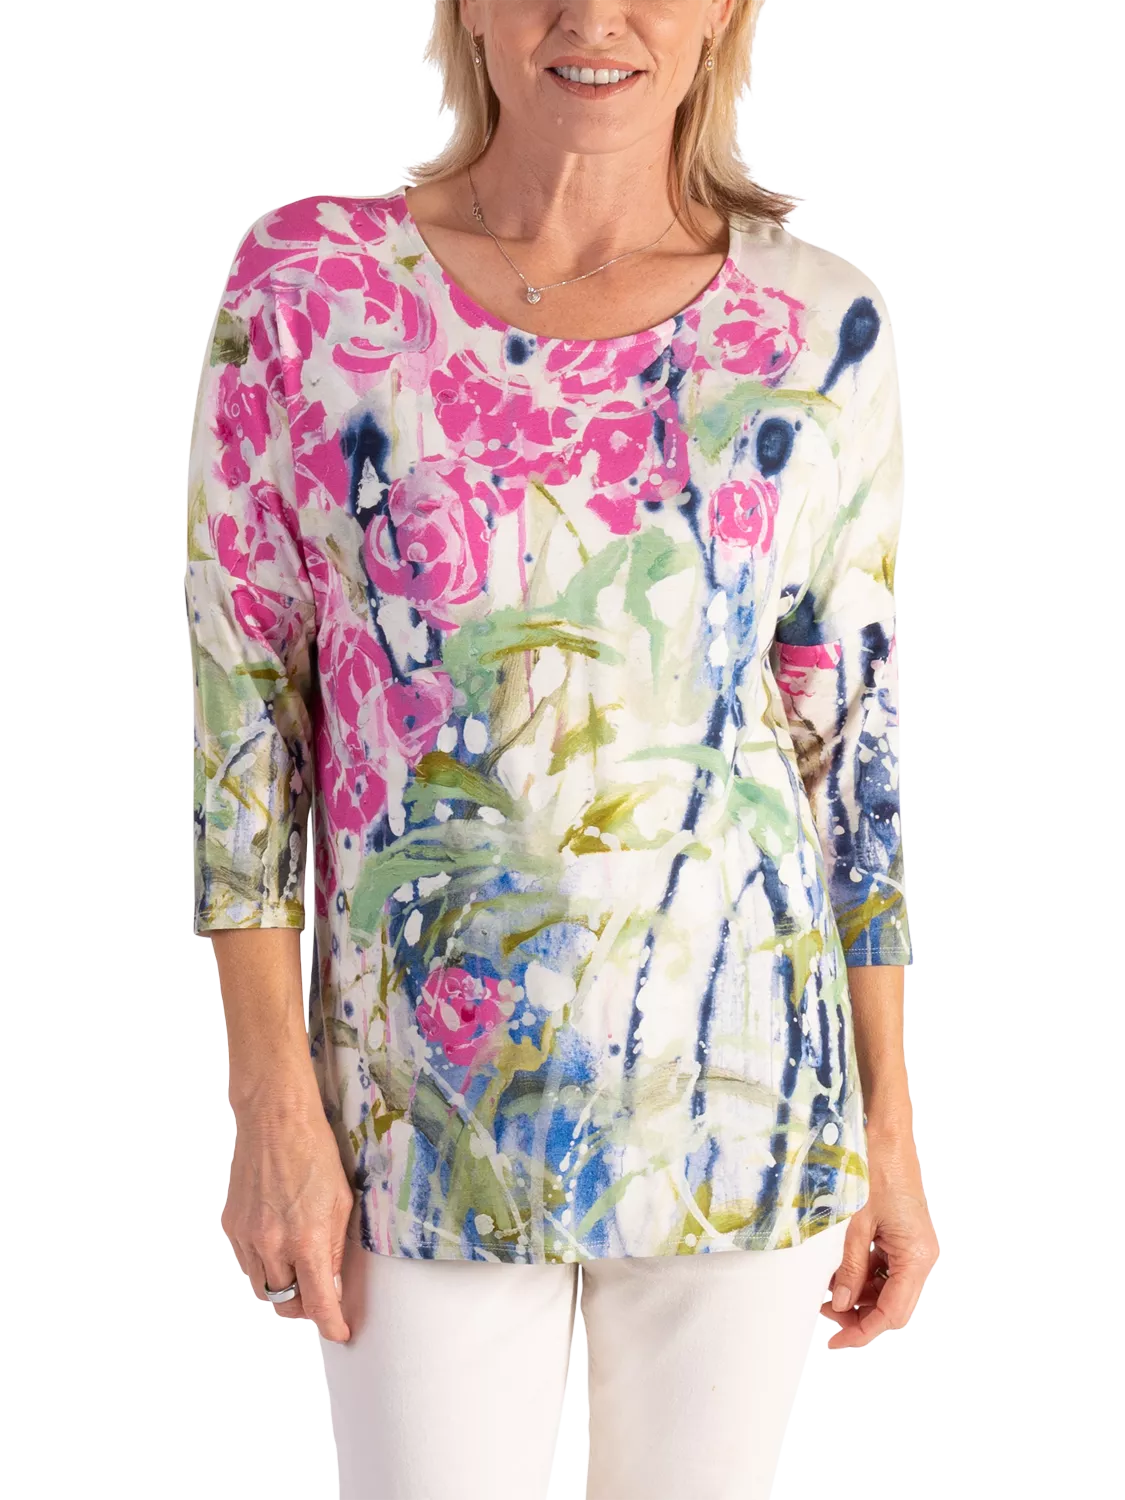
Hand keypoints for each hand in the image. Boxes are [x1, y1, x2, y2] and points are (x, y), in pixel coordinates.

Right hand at [221, 1072, 354, 1342]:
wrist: (275, 1120)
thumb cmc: (316, 1153)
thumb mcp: (342, 1202)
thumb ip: (336, 1249)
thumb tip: (334, 1285)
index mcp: (307, 1240)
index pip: (318, 1303)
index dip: (331, 1325)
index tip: (340, 1332)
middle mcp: (273, 1245)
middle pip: (284, 1304)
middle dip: (304, 1308)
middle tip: (320, 1296)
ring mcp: (247, 1236)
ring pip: (262, 1288)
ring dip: (282, 1288)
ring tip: (299, 1269)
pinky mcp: (231, 1225)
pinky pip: (247, 1263)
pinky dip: (264, 1265)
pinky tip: (278, 1245)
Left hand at [820, 1123, 938, 1348]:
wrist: (886, 1132)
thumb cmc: (873, 1169)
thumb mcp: (855, 1223)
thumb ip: (849, 1267)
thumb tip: (839, 1305)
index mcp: (917, 1257)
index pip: (892, 1313)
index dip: (863, 1332)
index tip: (835, 1341)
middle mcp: (922, 1256)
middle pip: (893, 1305)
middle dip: (859, 1314)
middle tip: (823, 1311)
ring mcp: (915, 1246)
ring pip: (888, 1288)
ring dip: (859, 1294)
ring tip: (826, 1288)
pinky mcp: (905, 1236)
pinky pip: (886, 1268)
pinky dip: (863, 1274)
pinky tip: (839, 1270)